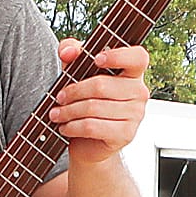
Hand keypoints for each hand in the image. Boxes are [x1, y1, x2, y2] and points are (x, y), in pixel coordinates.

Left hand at [50, 40, 148, 166]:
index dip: (118, 55)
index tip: (95, 59)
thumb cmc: (87, 106)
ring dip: (68, 111)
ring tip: (56, 114)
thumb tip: (68, 51)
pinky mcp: (125, 134)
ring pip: (94, 107)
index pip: (137, 57)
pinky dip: (73, 126)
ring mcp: (136, 114)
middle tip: (58, 98)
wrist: (90, 145)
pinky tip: (65, 127)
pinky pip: (93, 126)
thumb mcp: (78, 75)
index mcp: (133, 73)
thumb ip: (73, 54)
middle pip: (101, 85)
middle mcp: (139, 92)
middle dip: (73, 91)